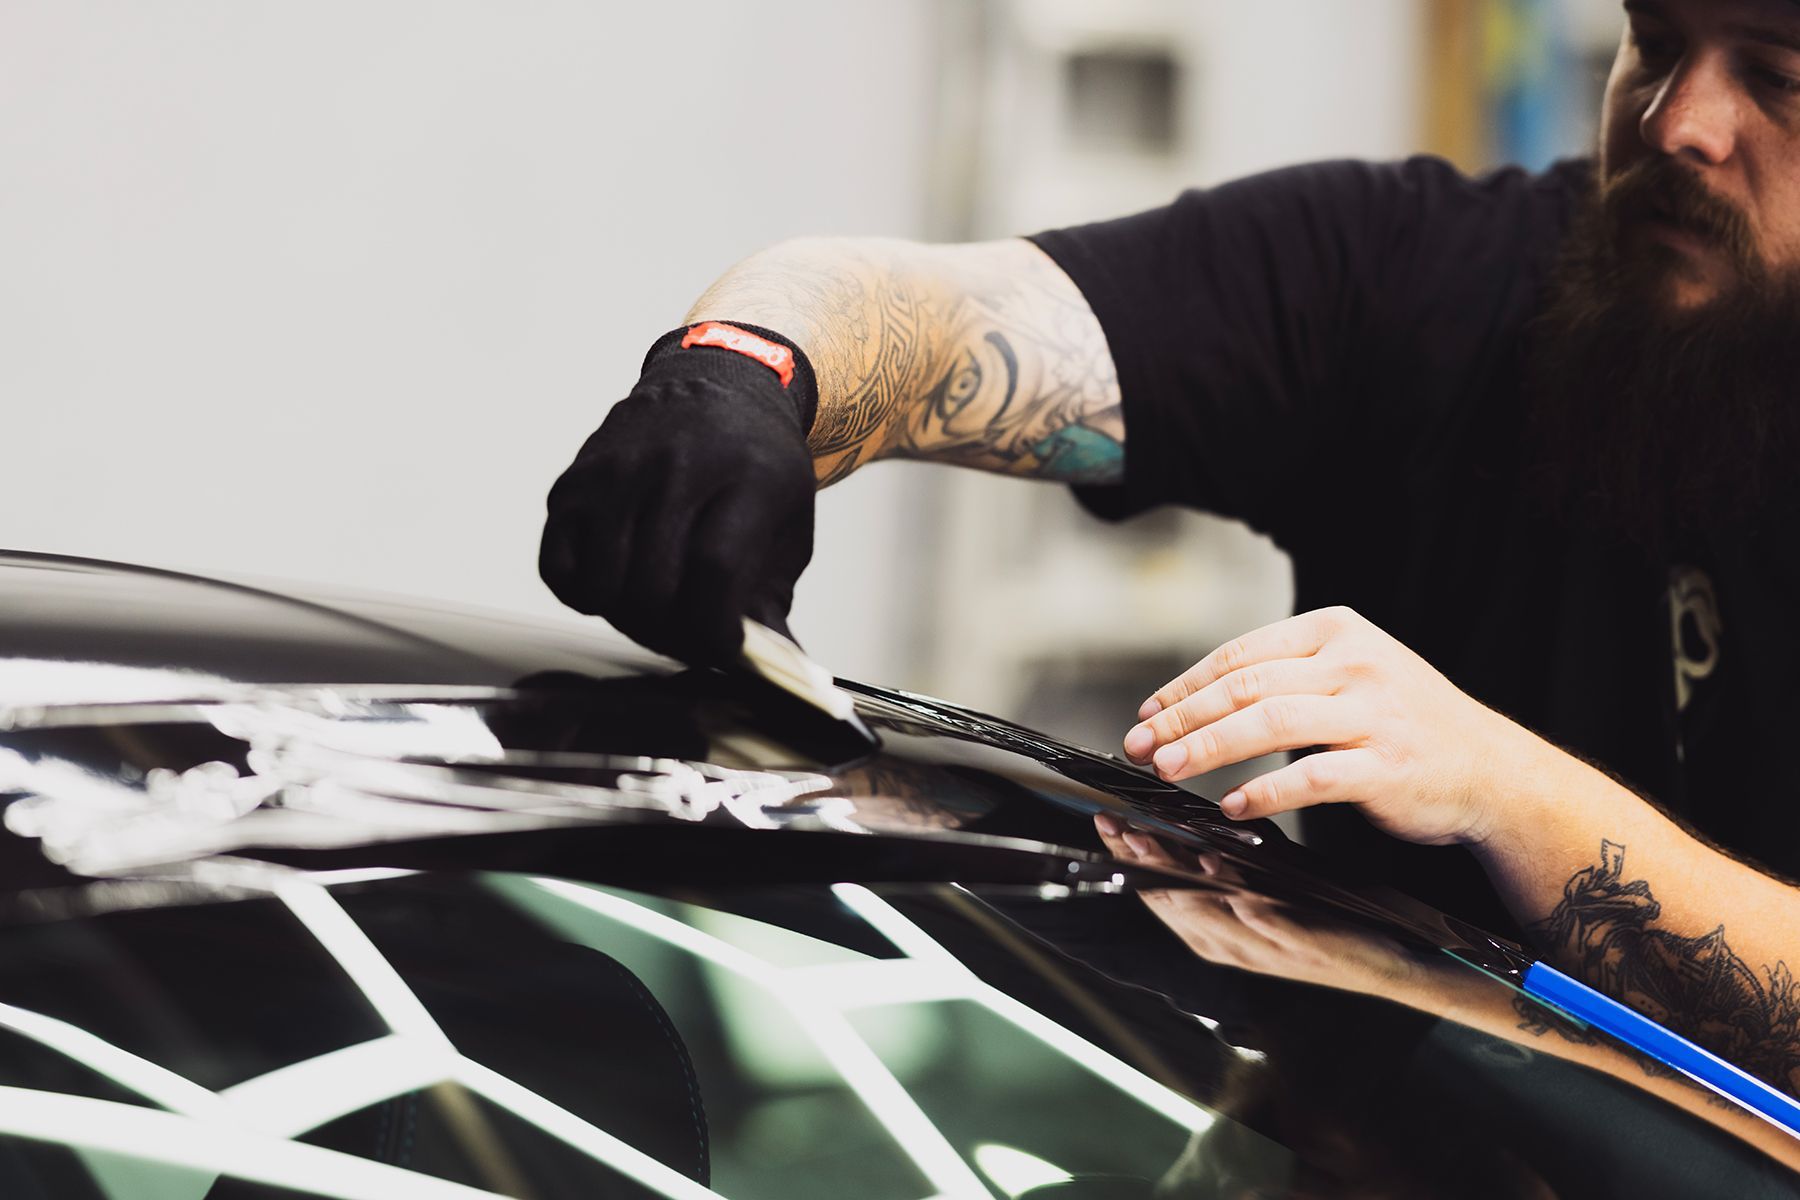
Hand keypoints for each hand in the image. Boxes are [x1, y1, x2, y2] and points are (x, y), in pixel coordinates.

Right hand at [539, 336, 815, 665]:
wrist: (718, 387)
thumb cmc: (758, 469)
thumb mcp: (789, 526)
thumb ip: (773, 602)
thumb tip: (773, 675)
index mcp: (746, 477)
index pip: (715, 571)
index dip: (715, 630)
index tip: (724, 648)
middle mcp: (677, 467)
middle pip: (655, 585)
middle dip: (675, 635)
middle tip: (691, 637)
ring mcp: (618, 472)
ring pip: (606, 585)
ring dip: (631, 621)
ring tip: (658, 614)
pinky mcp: (575, 483)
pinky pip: (560, 569)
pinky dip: (584, 596)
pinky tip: (616, 587)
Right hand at [1094, 813, 1417, 995]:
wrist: (1391, 963)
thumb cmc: (1326, 919)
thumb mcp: (1266, 885)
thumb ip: (1229, 861)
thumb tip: (1197, 819)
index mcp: (1216, 930)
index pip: (1159, 891)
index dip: (1129, 858)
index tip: (1106, 822)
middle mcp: (1230, 943)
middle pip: (1171, 901)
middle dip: (1139, 862)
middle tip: (1116, 825)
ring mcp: (1261, 949)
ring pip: (1206, 912)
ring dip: (1176, 877)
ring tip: (1153, 840)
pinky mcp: (1299, 947)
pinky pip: (1263, 922)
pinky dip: (1241, 903)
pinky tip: (1227, 877)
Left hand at [1120, 606, 1547, 847]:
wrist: (1490, 769)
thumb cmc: (1403, 724)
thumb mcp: (1349, 675)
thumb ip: (1286, 678)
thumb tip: (1198, 703)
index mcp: (1336, 631)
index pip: (1240, 653)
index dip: (1185, 685)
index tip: (1147, 712)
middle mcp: (1353, 663)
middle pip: (1245, 686)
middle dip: (1182, 718)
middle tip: (1139, 745)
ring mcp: (1373, 712)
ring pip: (1269, 722)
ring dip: (1208, 748)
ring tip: (1167, 769)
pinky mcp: (1386, 764)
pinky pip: (1312, 776)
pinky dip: (1265, 791)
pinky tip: (1231, 805)